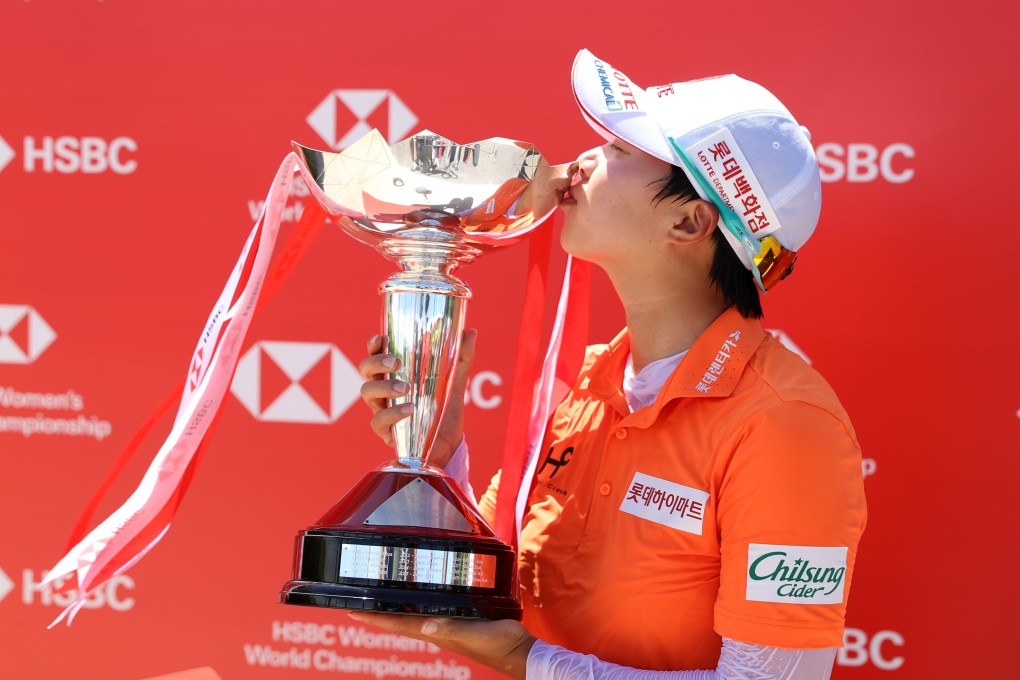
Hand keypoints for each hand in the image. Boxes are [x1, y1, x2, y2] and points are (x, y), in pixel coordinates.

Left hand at [348, 612, 535, 679]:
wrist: (521, 652)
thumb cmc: (501, 644)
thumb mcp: (478, 634)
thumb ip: (453, 629)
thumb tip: (426, 626)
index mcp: (438, 632)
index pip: (399, 625)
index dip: (375, 618)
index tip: (352, 610)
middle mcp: (438, 630)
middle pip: (399, 621)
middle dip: (378, 613)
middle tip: (357, 602)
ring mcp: (447, 628)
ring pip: (412, 618)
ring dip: (394, 610)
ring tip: (378, 601)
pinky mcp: (459, 622)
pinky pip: (430, 614)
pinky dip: (417, 608)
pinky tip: (416, 602)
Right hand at [358, 329, 476, 467]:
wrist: (450, 445)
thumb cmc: (446, 412)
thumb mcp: (456, 384)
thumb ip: (461, 359)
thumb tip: (471, 332)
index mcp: (395, 375)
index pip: (376, 355)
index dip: (374, 345)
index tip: (382, 337)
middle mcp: (383, 391)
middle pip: (365, 371)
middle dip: (376, 362)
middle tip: (397, 362)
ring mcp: (382, 411)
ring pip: (367, 393)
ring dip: (384, 386)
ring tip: (405, 388)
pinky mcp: (387, 432)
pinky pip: (379, 421)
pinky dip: (392, 413)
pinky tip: (409, 410)